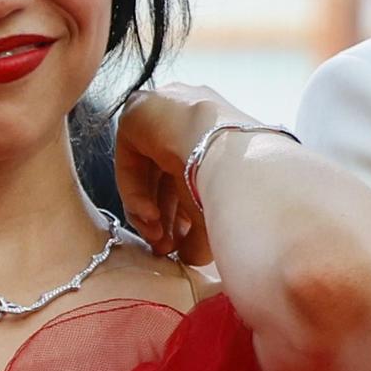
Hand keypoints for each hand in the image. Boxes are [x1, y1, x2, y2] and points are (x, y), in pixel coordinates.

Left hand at [113, 83, 251, 264]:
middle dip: (166, 217)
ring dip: (150, 212)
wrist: (231, 155)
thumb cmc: (240, 182)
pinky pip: (130, 162)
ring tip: (160, 243)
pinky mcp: (137, 113)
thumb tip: (192, 259)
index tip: (184, 243)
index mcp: (218, 129)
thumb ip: (204, 231)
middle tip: (167, 247)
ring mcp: (162, 111)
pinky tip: (151, 218)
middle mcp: (190, 115)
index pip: (191, 175)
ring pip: (147, 173)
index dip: (184, 213)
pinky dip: (136, 194)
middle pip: (166, 176)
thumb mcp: (221, 209)